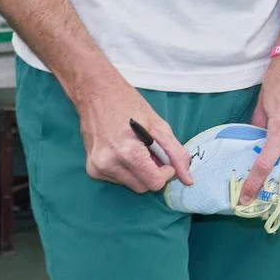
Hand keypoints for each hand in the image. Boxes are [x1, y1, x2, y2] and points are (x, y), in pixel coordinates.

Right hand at [71, 72, 191, 194]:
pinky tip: (122, 150)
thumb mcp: (158, 125)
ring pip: (131, 185)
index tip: (164, 158)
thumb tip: (188, 180)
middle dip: (152, 172)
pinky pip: (118, 180)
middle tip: (150, 150)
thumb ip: (176, 153)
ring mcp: (97, 168)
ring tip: (135, 147)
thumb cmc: (128, 104)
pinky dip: (126, 169)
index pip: (154, 183)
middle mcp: (109, 164)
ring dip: (139, 172)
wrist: (95, 92)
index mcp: (127, 152)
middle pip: (143, 187)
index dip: (165, 172)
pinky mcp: (91, 169)